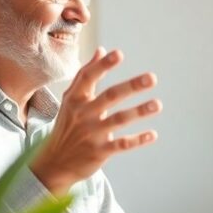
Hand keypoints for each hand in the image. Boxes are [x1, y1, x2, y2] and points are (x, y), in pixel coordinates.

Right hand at [31, 47, 160, 193]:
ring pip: (119, 120)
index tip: (118, 54)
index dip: (103, 65)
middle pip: (110, 96)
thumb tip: (101, 50)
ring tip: (158, 104)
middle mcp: (83, 114)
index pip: (88, 77)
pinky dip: (138, 139)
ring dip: (139, 111)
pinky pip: (122, 144)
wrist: (54, 163)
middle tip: (152, 78)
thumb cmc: (68, 126)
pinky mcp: (99, 152)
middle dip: (131, 86)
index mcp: (75, 99)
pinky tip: (153, 134)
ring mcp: (91, 134)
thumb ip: (86, 75)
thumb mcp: (71, 100)